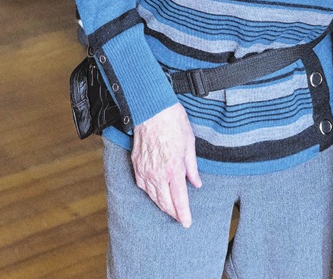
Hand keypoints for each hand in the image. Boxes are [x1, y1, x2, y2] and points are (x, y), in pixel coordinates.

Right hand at [131, 102, 201, 224]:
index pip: (179, 199)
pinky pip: (142, 185)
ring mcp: (144, 170)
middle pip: (164, 202)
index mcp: (173, 169)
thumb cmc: (173, 122)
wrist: (151, 109)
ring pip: (152, 196)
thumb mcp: (189, 144)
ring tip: (169, 209)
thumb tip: (196, 183)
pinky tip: (154, 193)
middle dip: (173, 212)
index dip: (183, 214)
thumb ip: (192, 167)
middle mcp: (157, 174)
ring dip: (161, 204)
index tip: (186, 223)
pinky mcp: (136, 165)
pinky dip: (149, 192)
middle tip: (179, 218)